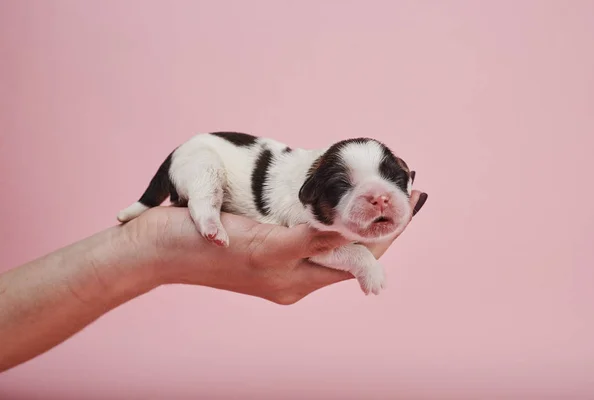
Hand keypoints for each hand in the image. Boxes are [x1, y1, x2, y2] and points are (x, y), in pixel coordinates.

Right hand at [124, 189, 426, 304]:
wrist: (158, 249)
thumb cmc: (203, 248)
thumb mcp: (263, 244)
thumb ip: (309, 240)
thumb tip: (353, 232)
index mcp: (298, 281)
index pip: (359, 258)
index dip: (390, 230)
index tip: (415, 199)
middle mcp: (294, 276)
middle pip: (350, 250)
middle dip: (379, 223)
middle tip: (405, 190)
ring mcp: (280, 262)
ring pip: (332, 240)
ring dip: (357, 218)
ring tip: (380, 193)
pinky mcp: (265, 247)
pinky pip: (309, 232)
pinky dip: (329, 215)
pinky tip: (336, 201)